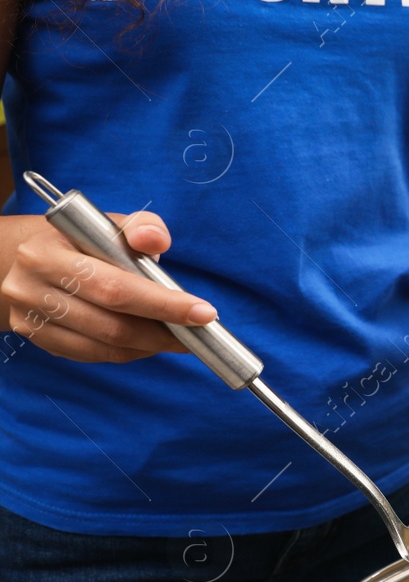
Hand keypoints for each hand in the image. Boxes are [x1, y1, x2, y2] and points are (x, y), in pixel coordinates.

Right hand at [1, 212, 215, 363]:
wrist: (31, 259)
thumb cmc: (82, 241)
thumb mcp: (109, 225)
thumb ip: (141, 227)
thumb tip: (155, 240)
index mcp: (46, 254)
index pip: (114, 287)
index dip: (163, 303)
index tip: (204, 313)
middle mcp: (31, 288)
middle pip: (110, 324)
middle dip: (163, 331)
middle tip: (199, 332)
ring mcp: (30, 318)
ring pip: (104, 345)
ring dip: (150, 346)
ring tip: (180, 338)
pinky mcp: (37, 339)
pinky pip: (93, 355)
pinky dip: (129, 352)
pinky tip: (149, 343)